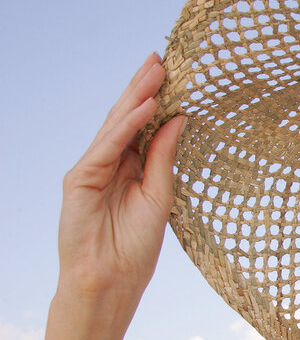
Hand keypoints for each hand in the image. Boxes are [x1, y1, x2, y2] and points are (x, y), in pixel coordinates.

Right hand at [57, 53, 185, 297]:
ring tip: (157, 72)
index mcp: (130, 168)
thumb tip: (180, 118)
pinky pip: (108, 146)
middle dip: (145, 88)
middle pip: (127, 118)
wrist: (111, 281)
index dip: (157, 99)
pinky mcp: (80, 179)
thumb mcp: (160, 196)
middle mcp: (110, 164)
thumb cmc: (135, 247)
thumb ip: (165, 157)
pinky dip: (127, 126)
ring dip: (137, 97)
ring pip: (116, 126)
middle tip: (163, 58)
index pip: (143, 126)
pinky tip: (146, 107)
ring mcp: (92, 169)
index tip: (175, 73)